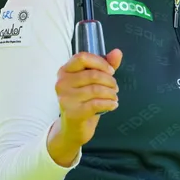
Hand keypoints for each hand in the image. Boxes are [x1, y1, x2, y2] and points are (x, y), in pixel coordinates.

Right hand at [48, 49, 121, 164]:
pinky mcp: (73, 113)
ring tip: (114, 97)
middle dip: (110, 81)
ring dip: (111, 93)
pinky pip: (96, 104)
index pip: (82, 57)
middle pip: (93, 74)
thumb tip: (117, 52)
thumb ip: (105, 65)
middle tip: (115, 88)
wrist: (73, 128)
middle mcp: (61, 83)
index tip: (111, 71)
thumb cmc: (84, 100)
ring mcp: (65, 98)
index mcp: (65, 71)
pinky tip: (113, 105)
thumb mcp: (93, 80)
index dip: (100, 62)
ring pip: (96, 89)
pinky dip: (109, 103)